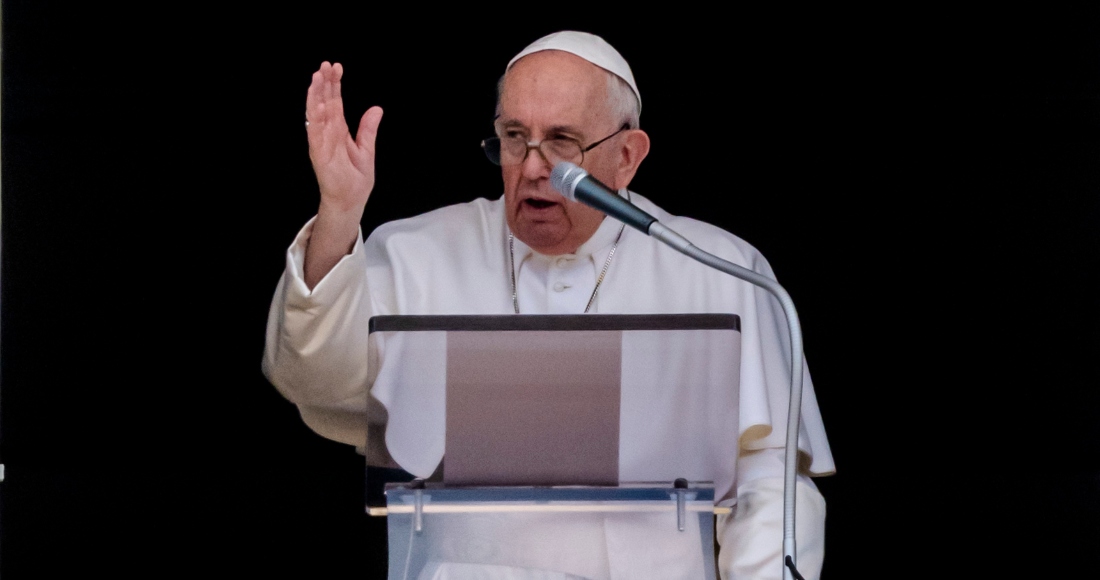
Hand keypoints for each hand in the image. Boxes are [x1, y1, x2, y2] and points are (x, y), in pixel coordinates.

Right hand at [306, 61, 382, 214]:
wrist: (350, 201)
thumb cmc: (355, 179)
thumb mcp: (366, 150)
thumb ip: (368, 129)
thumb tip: (377, 108)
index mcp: (339, 131)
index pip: (335, 102)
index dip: (334, 85)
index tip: (336, 67)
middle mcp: (328, 133)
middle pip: (325, 103)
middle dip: (324, 83)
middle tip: (325, 64)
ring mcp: (322, 142)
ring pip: (317, 114)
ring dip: (316, 95)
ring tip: (317, 77)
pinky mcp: (319, 154)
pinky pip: (315, 133)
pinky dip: (315, 118)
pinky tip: (317, 103)